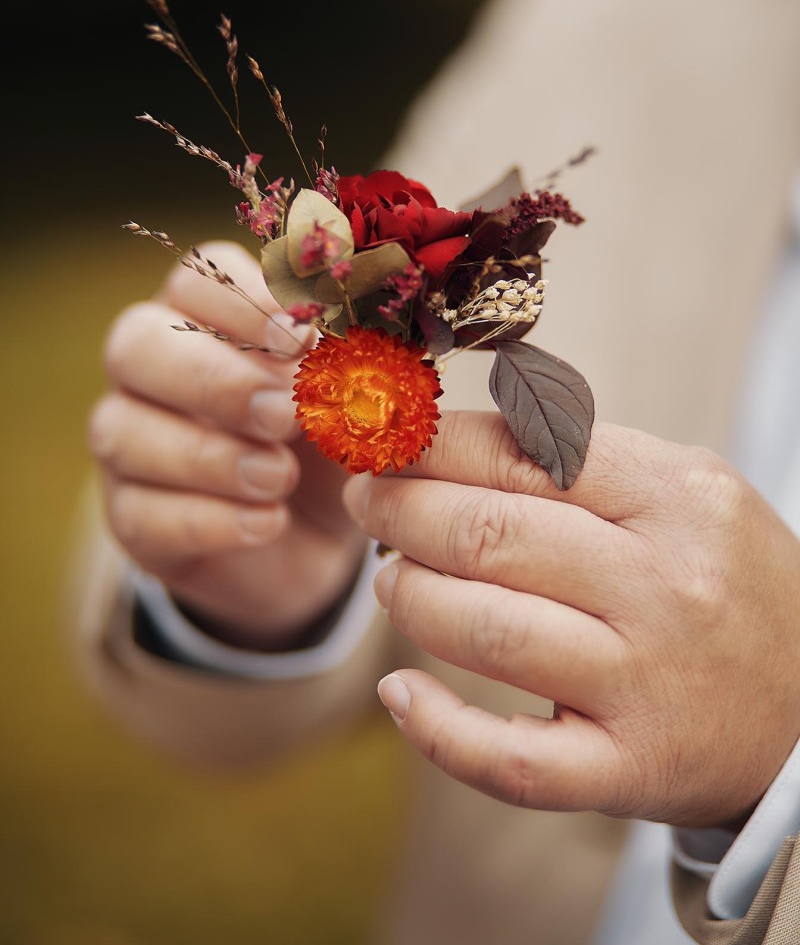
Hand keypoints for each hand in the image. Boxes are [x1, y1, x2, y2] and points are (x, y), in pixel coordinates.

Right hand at [89, 241, 364, 649]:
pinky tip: (269, 523)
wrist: (320, 539)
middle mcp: (151, 371)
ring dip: (209, 456)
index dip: (242, 303)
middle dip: (214, 378)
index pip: (194, 280)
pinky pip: (139, 513)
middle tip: (286, 414)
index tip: (301, 340)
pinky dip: (209, 519)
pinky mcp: (130, 519)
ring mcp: (129, 445)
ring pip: (123, 431)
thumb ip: (345, 362)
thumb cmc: (330, 442)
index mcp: (205, 319)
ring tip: (281, 478)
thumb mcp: (352, 399)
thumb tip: (340, 337)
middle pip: (135, 342)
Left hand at [343, 411, 799, 827]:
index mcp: (674, 498)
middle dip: (400, 511)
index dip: (431, 446)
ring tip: (392, 580)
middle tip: (369, 503)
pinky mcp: (629, 769)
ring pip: (487, 632)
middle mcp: (663, 586)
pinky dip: (436, 728)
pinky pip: (510, 760)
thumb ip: (581, 457)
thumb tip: (453, 433)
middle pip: (490, 535)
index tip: (386, 441)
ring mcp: (646, 682)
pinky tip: (398, 693)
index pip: (522, 454)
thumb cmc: (727, 580)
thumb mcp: (684, 491)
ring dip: (411, 598)